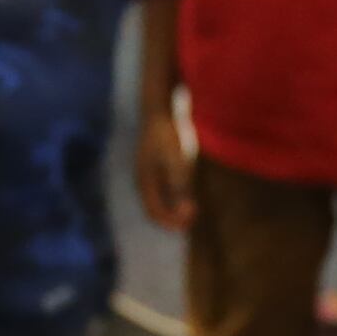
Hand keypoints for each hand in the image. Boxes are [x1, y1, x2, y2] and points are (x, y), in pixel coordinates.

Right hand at [135, 108, 195, 230]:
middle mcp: (144, 179)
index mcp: (145, 182)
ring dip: (174, 208)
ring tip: (192, 210)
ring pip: (159, 198)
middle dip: (173, 218)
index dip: (171, 222)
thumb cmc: (168, 135)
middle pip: (155, 208)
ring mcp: (149, 171)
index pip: (154, 212)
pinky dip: (175, 196)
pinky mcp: (156, 163)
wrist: (162, 110)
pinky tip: (189, 192)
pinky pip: (163, 187)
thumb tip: (185, 213)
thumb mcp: (177, 162)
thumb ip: (180, 188)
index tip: (188, 225)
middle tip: (193, 220)